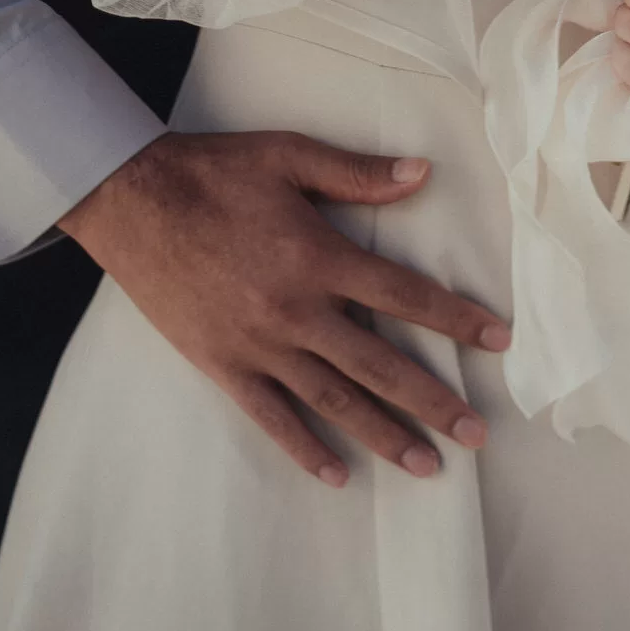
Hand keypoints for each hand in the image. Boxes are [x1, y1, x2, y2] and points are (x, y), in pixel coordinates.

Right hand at [60, 130, 510, 486]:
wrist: (131, 200)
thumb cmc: (212, 171)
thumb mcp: (288, 155)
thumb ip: (356, 174)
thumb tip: (420, 173)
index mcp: (318, 257)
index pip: (403, 296)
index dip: (455, 319)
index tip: (497, 341)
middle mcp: (296, 310)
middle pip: (379, 365)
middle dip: (434, 401)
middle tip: (477, 434)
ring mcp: (259, 344)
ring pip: (333, 400)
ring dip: (384, 435)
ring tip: (426, 466)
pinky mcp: (223, 364)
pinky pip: (271, 417)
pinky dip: (304, 448)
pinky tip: (337, 475)